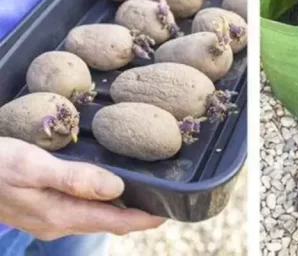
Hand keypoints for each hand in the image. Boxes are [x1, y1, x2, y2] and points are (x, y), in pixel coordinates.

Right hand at [0, 137, 163, 240]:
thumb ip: (76, 179)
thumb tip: (117, 188)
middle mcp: (58, 223)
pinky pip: (78, 208)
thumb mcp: (33, 168)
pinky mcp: (39, 209)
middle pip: (108, 221)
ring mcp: (47, 218)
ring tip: (143, 190)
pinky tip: (105, 184)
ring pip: (93, 215)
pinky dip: (99, 200)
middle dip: (136, 213)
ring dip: (118, 207)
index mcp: (61, 215)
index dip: (144, 218)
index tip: (170, 211)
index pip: (115, 222)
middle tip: (164, 197)